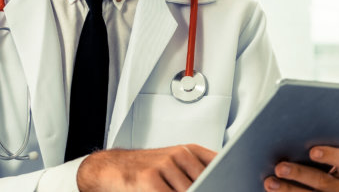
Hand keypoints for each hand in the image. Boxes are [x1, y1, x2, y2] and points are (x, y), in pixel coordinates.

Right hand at [77, 144, 217, 191]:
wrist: (112, 168)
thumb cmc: (146, 169)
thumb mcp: (176, 163)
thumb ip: (198, 170)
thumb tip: (222, 180)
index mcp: (190, 151)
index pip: (219, 165)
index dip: (221, 177)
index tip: (226, 182)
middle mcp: (179, 154)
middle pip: (206, 182)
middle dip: (204, 188)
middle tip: (200, 188)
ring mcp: (165, 165)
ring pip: (189, 189)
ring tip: (167, 187)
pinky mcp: (150, 178)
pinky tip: (160, 190)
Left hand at [265, 146, 338, 191]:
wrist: (327, 190)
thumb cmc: (321, 167)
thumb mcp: (327, 162)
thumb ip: (315, 151)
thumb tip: (288, 136)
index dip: (330, 155)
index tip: (312, 151)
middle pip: (322, 181)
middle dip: (299, 173)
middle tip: (279, 167)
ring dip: (287, 189)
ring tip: (269, 182)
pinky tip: (270, 191)